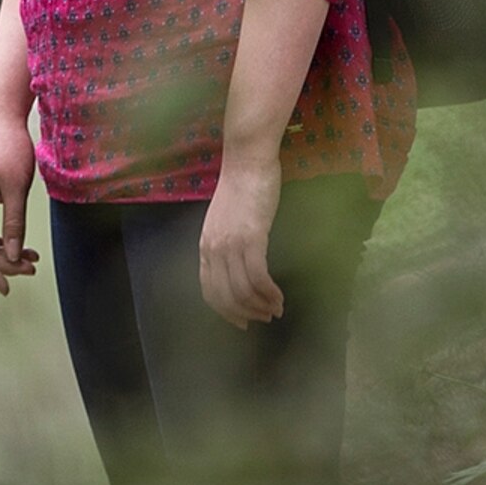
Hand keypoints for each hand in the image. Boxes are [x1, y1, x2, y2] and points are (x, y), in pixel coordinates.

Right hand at [0, 115, 39, 293]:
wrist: (1, 121)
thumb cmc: (10, 151)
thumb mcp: (16, 189)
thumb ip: (14, 224)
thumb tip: (12, 256)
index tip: (7, 289)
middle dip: (5, 264)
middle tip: (32, 269)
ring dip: (7, 254)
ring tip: (32, 261)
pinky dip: (6, 240)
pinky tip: (24, 246)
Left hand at [198, 154, 284, 326]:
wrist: (248, 162)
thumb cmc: (241, 187)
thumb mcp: (225, 220)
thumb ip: (226, 243)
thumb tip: (237, 266)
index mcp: (206, 246)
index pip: (209, 290)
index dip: (226, 311)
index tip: (242, 322)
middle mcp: (214, 249)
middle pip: (226, 297)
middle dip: (246, 314)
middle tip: (265, 318)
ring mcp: (231, 245)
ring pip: (243, 291)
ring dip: (261, 306)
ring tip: (276, 309)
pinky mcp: (251, 239)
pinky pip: (258, 277)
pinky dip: (270, 293)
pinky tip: (279, 297)